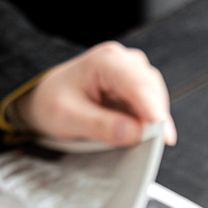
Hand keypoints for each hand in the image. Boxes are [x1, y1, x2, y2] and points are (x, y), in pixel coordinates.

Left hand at [14, 41, 176, 146]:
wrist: (43, 98)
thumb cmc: (52, 102)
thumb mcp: (68, 117)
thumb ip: (100, 126)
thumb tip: (135, 133)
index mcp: (106, 61)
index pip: (137, 85)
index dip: (153, 110)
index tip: (165, 135)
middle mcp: (124, 61)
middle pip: (151, 90)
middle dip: (155, 118)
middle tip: (154, 147)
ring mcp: (131, 74)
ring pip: (154, 98)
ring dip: (153, 121)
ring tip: (145, 144)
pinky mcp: (133, 89)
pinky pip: (149, 106)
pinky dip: (149, 123)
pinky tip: (143, 137)